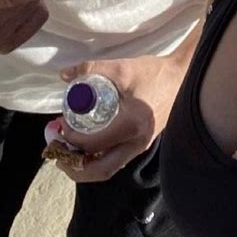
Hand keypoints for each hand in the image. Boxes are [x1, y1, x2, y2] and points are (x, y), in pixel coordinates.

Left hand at [56, 53, 187, 182]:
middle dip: (75, 167)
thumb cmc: (152, 72)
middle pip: (101, 170)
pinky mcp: (142, 143)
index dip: (71, 140)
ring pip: (109, 167)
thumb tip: (64, 74)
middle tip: (56, 151)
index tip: (59, 125)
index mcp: (131, 126)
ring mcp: (141, 146)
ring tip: (67, 150)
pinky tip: (86, 144)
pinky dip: (98, 158)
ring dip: (86, 165)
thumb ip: (91, 68)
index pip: (94, 144)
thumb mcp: (120, 67)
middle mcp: (137, 143)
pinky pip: (116, 159)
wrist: (180, 77)